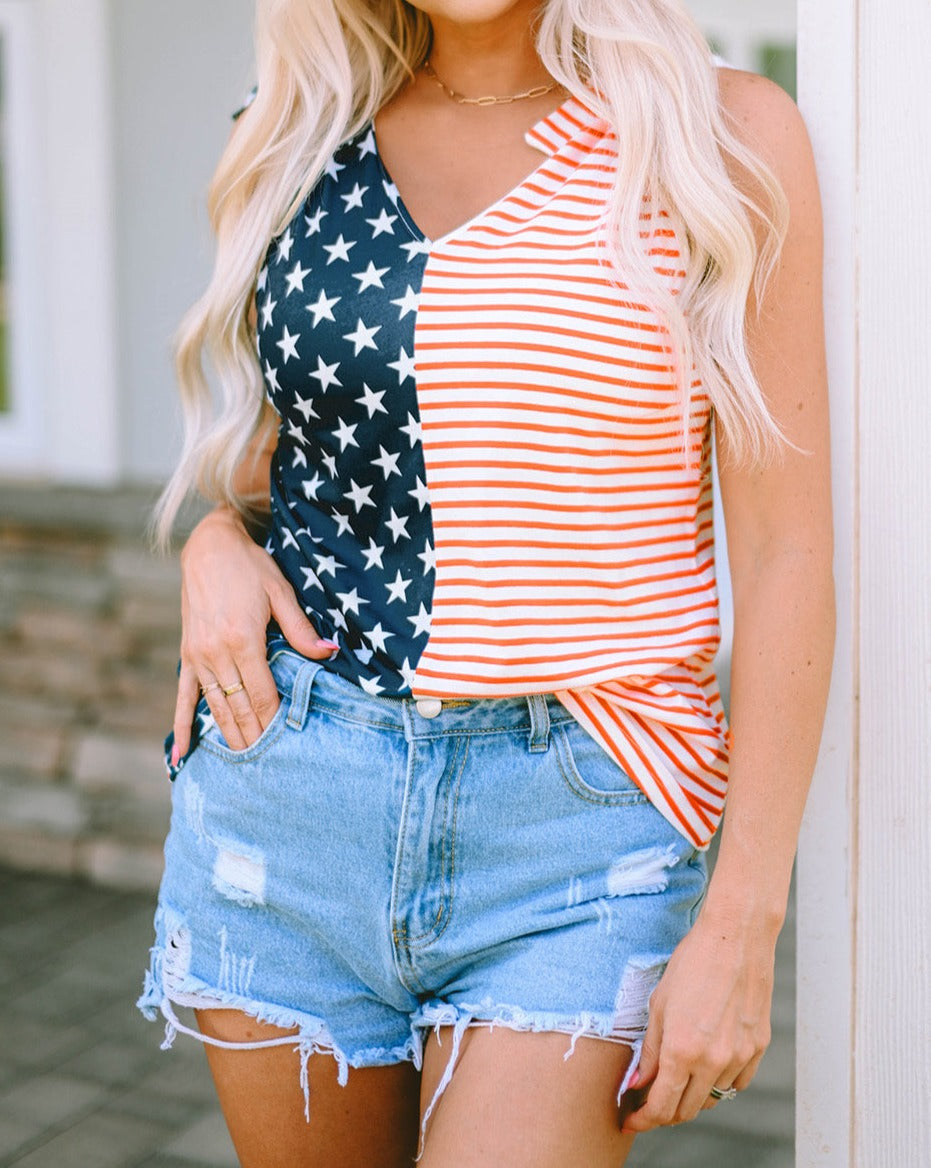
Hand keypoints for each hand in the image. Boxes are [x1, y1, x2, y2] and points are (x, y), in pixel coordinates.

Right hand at [172, 508, 336, 757]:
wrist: (209, 547)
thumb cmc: (251, 567)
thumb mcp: (281, 591)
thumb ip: (301, 630)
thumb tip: (329, 654)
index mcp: (243, 639)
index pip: (263, 694)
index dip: (275, 722)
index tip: (286, 745)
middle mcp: (216, 653)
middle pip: (239, 707)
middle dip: (255, 737)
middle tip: (270, 768)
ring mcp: (198, 656)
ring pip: (215, 707)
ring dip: (229, 737)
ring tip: (243, 766)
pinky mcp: (187, 654)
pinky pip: (183, 697)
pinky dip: (182, 727)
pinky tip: (183, 757)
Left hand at [620, 909, 775, 1131]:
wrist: (735, 938)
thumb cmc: (693, 963)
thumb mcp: (658, 1004)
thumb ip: (649, 1051)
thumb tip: (638, 1084)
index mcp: (682, 1050)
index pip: (661, 1106)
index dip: (643, 1119)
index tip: (630, 1119)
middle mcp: (713, 1060)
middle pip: (686, 1110)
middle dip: (663, 1113)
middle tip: (646, 1102)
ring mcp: (739, 1056)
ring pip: (713, 1099)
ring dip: (690, 1097)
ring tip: (674, 1081)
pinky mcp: (757, 1048)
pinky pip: (736, 1083)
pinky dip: (718, 1084)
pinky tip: (704, 1069)